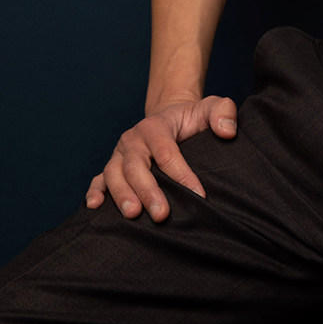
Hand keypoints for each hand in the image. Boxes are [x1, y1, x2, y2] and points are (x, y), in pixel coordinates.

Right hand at [85, 95, 237, 222]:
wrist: (170, 117)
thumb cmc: (192, 118)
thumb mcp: (211, 107)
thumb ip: (223, 111)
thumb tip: (228, 131)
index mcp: (156, 126)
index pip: (167, 152)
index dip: (182, 174)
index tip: (198, 196)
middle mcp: (133, 139)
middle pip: (136, 166)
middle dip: (148, 191)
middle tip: (162, 215)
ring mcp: (120, 153)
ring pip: (114, 174)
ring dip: (121, 195)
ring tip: (133, 215)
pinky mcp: (113, 166)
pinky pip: (98, 179)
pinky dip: (95, 192)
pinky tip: (94, 208)